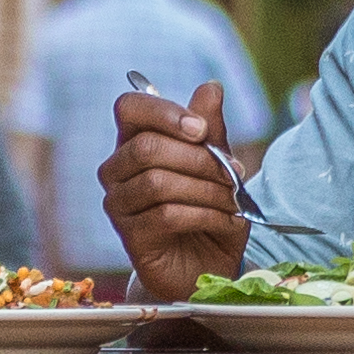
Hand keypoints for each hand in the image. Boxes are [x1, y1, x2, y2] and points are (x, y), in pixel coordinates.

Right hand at [98, 83, 248, 293]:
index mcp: (134, 141)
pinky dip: (206, 215)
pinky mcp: (130, 236)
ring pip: (158, 182)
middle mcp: (116, 169)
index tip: (202, 130)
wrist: (207, 266)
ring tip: (235, 201)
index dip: (164, 112)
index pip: (129, 107)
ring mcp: (118, 204)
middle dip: (200, 159)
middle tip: (236, 173)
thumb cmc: (208, 210)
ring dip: (207, 190)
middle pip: (147, 147)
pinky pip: (166, 215)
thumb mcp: (218, 167)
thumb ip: (211, 131)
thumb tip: (211, 87)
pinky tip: (228, 221)